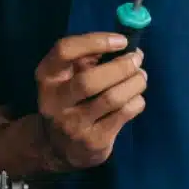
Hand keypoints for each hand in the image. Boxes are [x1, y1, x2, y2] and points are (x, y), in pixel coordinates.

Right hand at [33, 33, 147, 169]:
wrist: (60, 147)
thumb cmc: (71, 101)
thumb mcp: (69, 77)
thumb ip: (88, 58)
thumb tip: (125, 46)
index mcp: (47, 77)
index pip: (65, 50)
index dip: (96, 41)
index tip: (122, 40)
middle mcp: (55, 102)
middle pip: (89, 80)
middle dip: (121, 66)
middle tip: (137, 60)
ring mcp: (74, 124)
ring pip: (111, 98)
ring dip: (134, 83)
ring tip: (141, 77)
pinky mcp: (94, 140)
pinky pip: (124, 114)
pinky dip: (137, 101)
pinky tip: (136, 97)